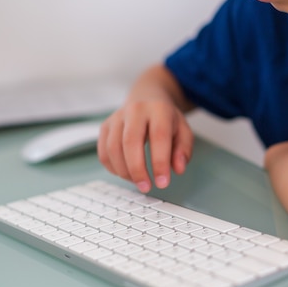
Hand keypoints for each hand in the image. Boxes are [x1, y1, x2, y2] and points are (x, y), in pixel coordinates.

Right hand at [97, 65, 193, 192]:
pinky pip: (104, 152)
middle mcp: (135, 110)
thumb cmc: (166, 120)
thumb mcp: (183, 131)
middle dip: (137, 170)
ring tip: (138, 182)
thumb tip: (178, 169)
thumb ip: (183, 150)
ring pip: (113, 148)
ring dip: (124, 171)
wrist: (147, 99)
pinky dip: (113, 168)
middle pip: (130, 142)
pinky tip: (127, 174)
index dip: (160, 162)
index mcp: (159, 109)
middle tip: (146, 187)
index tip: (163, 183)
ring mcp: (117, 117)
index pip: (158, 136)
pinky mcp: (105, 126)